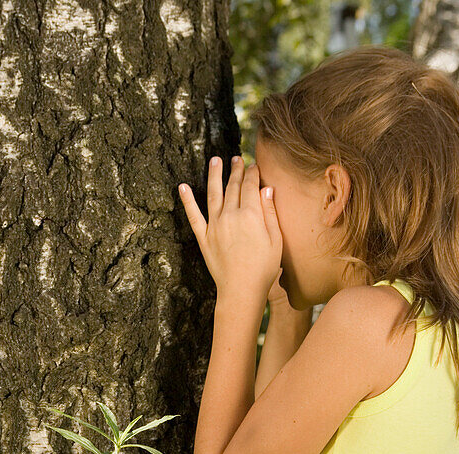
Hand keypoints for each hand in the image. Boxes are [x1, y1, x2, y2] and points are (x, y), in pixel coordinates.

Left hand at [179, 156, 282, 311]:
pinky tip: (181, 187)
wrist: (241, 290)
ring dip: (214, 175)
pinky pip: (193, 215)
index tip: (254, 165)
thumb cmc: (264, 268)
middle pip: (233, 186)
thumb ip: (270, 212)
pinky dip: (187, 200)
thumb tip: (266, 189)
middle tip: (236, 158)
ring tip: (215, 160)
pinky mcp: (203, 238)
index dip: (253, 173)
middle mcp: (230, 216)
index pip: (250, 186)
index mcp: (250, 215)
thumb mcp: (276, 240)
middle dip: (236, 170)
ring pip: (213, 194)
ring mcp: (214, 226)